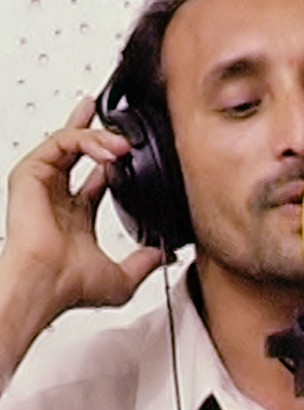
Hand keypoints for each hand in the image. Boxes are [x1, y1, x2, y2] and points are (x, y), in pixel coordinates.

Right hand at [3, 97, 162, 318]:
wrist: (46, 285)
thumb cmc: (69, 287)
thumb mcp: (122, 277)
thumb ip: (145, 262)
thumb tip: (166, 255)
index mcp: (76, 218)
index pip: (96, 178)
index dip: (112, 161)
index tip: (129, 148)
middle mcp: (58, 197)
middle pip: (78, 151)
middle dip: (99, 131)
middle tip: (119, 122)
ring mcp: (43, 184)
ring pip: (72, 143)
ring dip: (102, 138)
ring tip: (124, 142)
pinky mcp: (31, 174)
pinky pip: (60, 142)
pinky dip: (85, 139)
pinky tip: (109, 149)